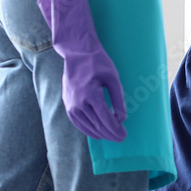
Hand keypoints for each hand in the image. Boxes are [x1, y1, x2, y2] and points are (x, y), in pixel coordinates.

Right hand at [37, 0, 126, 141]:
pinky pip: (77, 121)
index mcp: (91, 95)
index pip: (106, 120)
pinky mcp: (66, 103)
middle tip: (121, 137)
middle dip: (110, 134)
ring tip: (111, 136)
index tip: (124, 135)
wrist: (77, 52)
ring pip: (87, 126)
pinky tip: (96, 133)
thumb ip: (118, 100)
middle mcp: (78, 102)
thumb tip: (121, 119)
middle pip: (97, 125)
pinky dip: (87, 129)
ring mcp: (70, 103)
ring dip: (100, 134)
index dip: (116, 130)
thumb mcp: (114, 79)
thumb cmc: (98, 63)